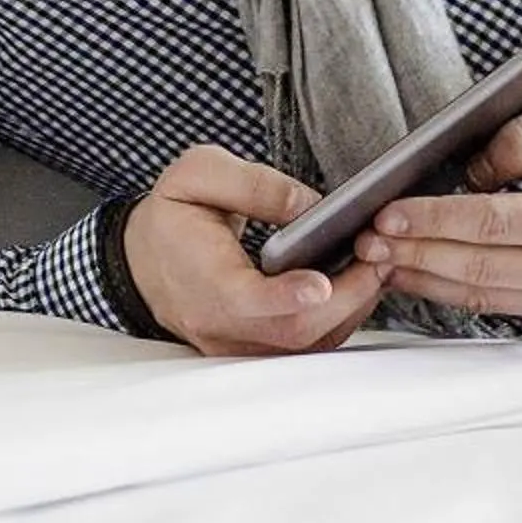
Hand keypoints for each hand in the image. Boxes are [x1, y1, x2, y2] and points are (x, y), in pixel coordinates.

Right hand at [124, 144, 389, 356]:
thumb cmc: (173, 213)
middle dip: (344, 298)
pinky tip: (356, 287)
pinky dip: (336, 320)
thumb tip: (309, 206)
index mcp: (202, 278)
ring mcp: (237, 344)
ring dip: (348, 311)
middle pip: (290, 331)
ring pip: (304, 347)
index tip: (321, 282)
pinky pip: (302, 347)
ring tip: (377, 268)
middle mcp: (219, 324)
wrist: (142, 257)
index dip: (286, 295)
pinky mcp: (253, 348)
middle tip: (378, 259)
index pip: (245, 300)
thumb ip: (253, 185)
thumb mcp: (197, 174)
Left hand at [352, 83, 521, 328]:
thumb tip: (474, 174)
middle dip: (416, 255)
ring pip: (485, 296)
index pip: (493, 224)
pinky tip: (420, 273)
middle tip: (365, 242)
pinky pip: (502, 304)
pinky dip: (454, 292)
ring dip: (426, 279)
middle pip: (481, 268)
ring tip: (379, 261)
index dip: (435, 221)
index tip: (386, 214)